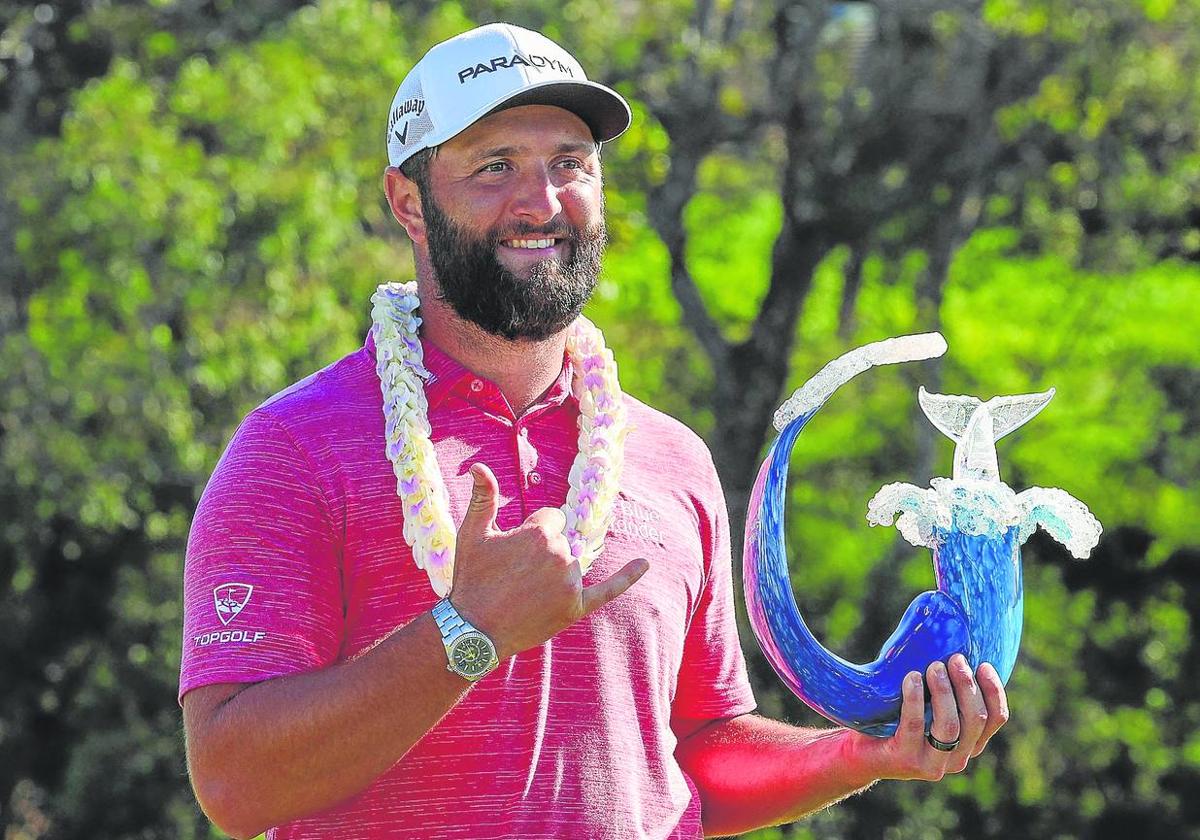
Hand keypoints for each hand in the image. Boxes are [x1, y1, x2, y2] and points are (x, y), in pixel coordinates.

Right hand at [447, 462, 648, 659]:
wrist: (473, 631)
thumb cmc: (471, 579)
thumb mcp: (473, 534)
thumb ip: (483, 497)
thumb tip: (479, 466)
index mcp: (540, 533)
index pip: (552, 518)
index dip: (532, 533)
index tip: (513, 552)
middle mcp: (561, 555)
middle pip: (563, 541)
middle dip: (543, 552)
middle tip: (515, 574)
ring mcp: (571, 583)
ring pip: (573, 563)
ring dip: (556, 571)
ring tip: (526, 590)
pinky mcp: (576, 607)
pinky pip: (608, 589)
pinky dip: (628, 577)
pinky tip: (644, 564)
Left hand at [849, 654, 1009, 781]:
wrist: (859, 752)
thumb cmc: (897, 720)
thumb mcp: (928, 708)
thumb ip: (945, 691)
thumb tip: (953, 645)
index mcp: (969, 744)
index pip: (996, 718)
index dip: (994, 690)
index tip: (983, 664)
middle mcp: (957, 758)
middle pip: (976, 719)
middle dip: (967, 685)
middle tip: (955, 659)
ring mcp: (933, 764)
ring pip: (950, 726)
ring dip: (944, 691)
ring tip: (934, 666)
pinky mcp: (907, 761)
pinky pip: (915, 726)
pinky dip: (915, 699)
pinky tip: (911, 678)